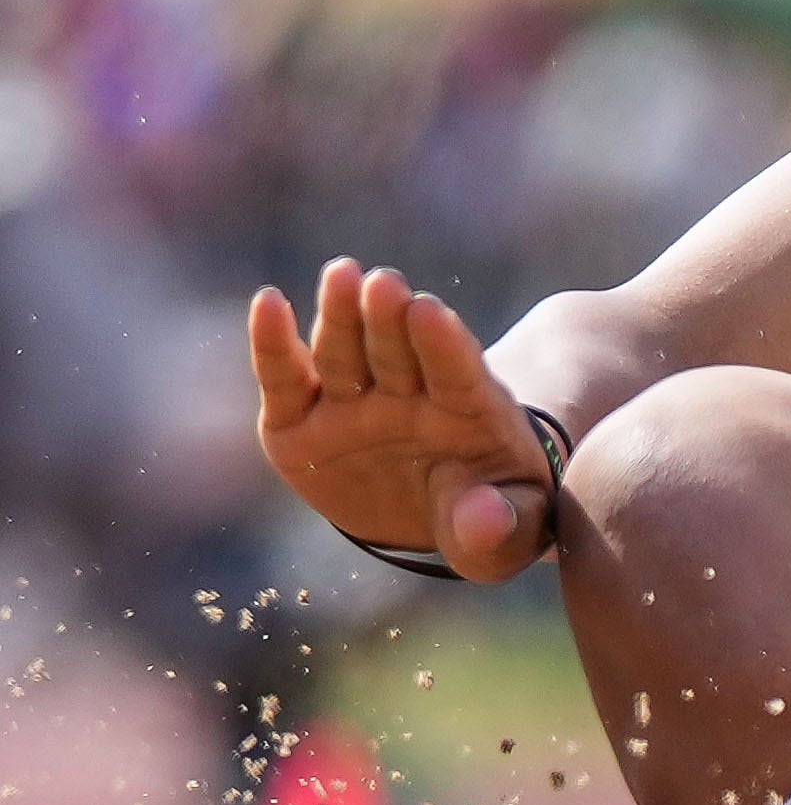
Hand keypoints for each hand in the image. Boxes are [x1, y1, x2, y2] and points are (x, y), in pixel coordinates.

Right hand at [245, 260, 556, 581]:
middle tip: (384, 284)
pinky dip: (273, 344)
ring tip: (342, 275)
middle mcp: (409, 398)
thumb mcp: (509, 530)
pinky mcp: (301, 420)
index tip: (430, 312)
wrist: (445, 510)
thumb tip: (479, 524)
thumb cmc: (488, 512)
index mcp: (471, 414)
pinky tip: (267, 303)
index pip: (459, 375)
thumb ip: (500, 525)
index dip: (444, 346)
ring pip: (346, 354)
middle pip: (399, 353)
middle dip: (389, 320)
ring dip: (342, 317)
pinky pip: (285, 379)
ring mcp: (354, 405)